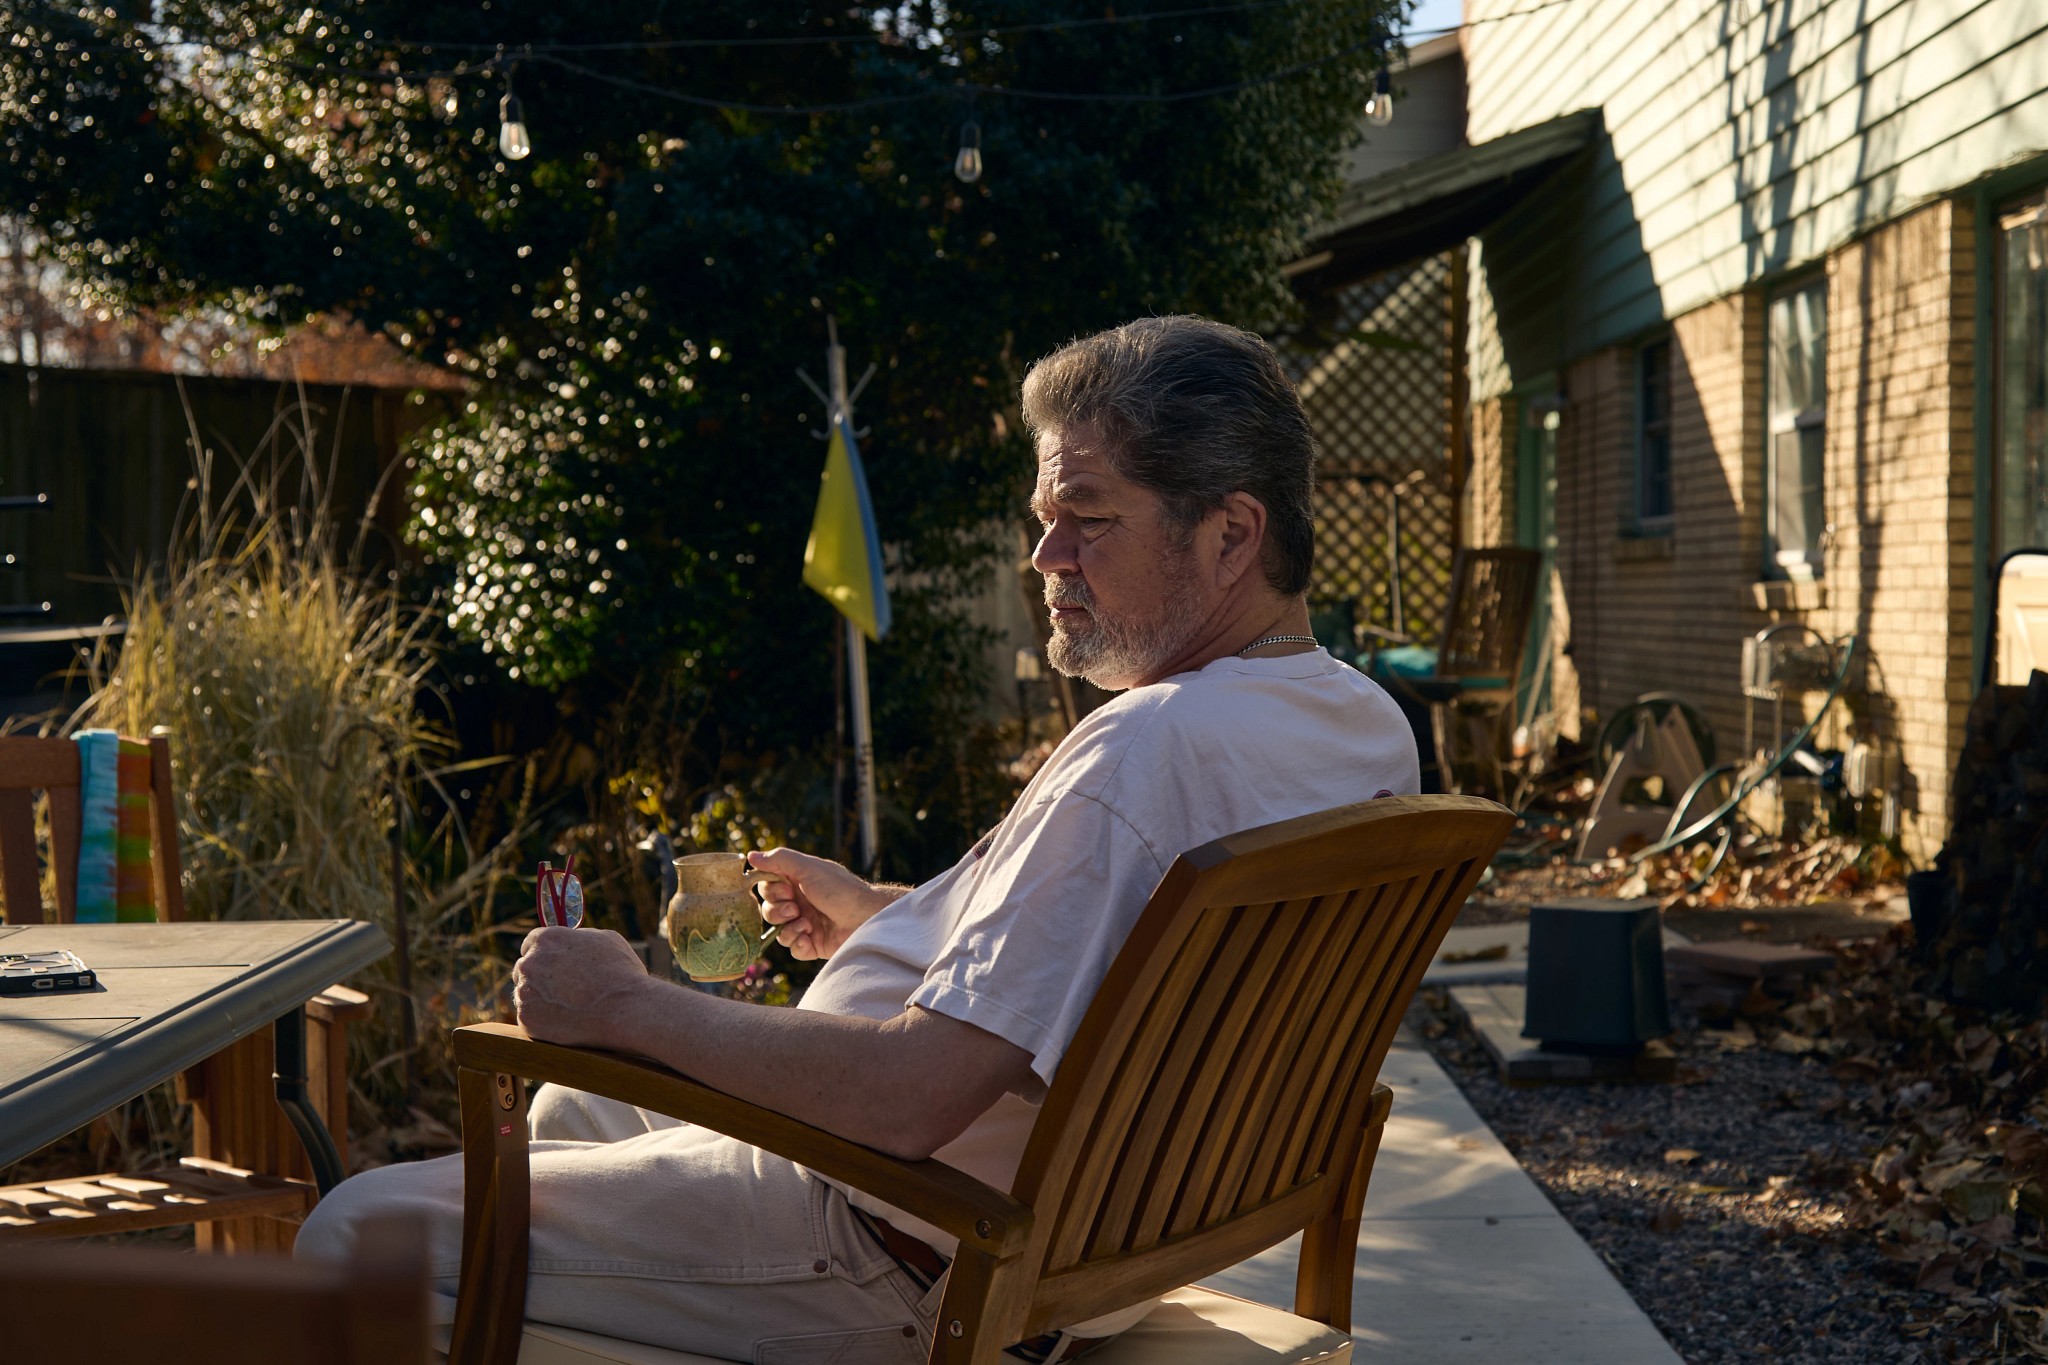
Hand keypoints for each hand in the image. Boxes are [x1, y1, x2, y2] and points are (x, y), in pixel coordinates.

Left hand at [512, 927, 649, 1047]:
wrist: (625, 1010)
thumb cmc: (621, 973)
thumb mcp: (605, 940)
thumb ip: (580, 938)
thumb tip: (573, 941)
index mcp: (546, 939)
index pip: (530, 943)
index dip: (543, 954)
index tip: (551, 964)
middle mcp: (529, 963)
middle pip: (525, 969)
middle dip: (539, 977)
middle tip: (560, 990)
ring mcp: (525, 992)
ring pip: (526, 995)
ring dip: (540, 999)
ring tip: (568, 1007)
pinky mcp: (527, 1019)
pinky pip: (530, 1018)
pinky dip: (543, 1020)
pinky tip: (564, 1021)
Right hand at [750, 848, 899, 959]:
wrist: (865, 917)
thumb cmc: (839, 889)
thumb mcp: (808, 867)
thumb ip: (779, 859)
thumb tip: (750, 856)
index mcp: (798, 882)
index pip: (767, 887)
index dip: (770, 890)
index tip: (785, 888)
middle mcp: (800, 903)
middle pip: (768, 910)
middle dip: (777, 910)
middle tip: (795, 907)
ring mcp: (806, 924)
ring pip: (778, 931)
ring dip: (788, 927)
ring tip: (806, 924)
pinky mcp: (813, 944)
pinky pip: (793, 948)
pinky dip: (797, 943)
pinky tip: (809, 936)